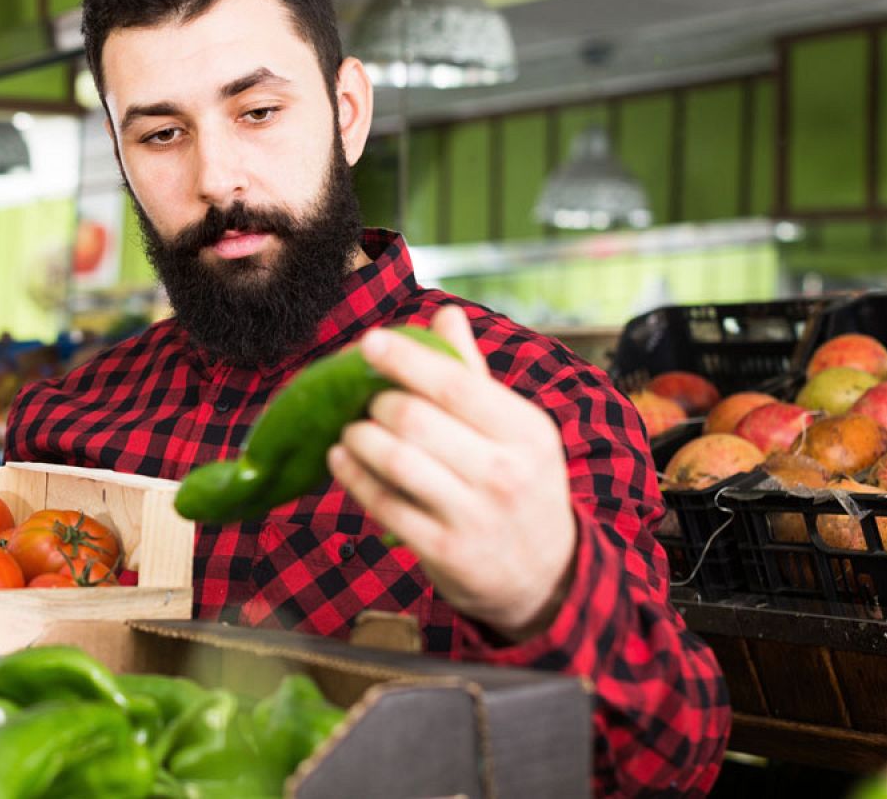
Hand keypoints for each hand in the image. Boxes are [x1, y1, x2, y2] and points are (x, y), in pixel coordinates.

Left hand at [326, 306, 577, 642]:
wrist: (546, 573)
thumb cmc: (520, 483)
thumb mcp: (515, 429)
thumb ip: (473, 374)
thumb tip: (445, 313)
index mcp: (526, 430)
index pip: (456, 383)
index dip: (405, 359)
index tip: (368, 342)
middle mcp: (505, 472)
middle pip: (416, 419)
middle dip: (376, 402)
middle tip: (362, 399)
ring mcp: (474, 515)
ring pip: (396, 461)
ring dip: (359, 437)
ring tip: (349, 429)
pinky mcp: (445, 551)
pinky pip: (384, 504)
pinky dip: (353, 477)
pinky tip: (340, 459)